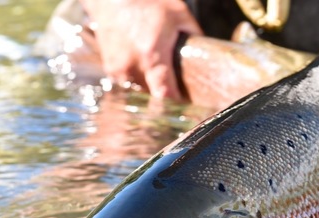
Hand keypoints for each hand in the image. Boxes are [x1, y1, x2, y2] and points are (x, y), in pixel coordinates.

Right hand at [81, 0, 202, 98]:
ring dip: (152, 92)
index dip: (177, 103)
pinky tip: (147, 75)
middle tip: (179, 95)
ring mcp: (118, 70)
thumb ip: (194, 35)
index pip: (164, 95)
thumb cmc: (147, 1)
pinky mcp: (110, 70)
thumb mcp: (178, 14)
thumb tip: (208, 55)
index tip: (186, 106)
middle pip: (153, 98)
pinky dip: (139, 84)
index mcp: (151, 55)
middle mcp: (132, 66)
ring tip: (161, 83)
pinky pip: (129, 87)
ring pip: (141, 94)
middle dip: (166, 99)